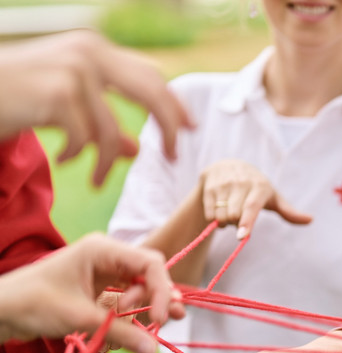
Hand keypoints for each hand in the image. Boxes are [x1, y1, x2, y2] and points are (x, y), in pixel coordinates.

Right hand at [0, 30, 192, 185]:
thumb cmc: (17, 95)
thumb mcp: (65, 103)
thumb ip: (102, 119)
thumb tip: (136, 150)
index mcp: (95, 49)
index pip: (150, 75)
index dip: (174, 104)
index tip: (191, 129)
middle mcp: (89, 53)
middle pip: (151, 94)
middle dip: (169, 130)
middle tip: (174, 159)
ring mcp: (74, 71)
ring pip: (113, 130)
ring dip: (106, 163)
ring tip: (97, 180)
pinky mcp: (58, 94)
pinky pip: (86, 140)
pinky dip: (78, 156)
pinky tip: (63, 160)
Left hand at [0, 233, 184, 352]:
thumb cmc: (33, 304)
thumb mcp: (80, 318)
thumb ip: (121, 333)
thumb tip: (153, 351)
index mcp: (102, 249)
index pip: (150, 263)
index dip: (161, 291)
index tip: (159, 320)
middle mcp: (107, 257)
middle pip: (149, 276)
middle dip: (155, 300)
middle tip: (159, 323)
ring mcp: (103, 273)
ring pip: (140, 290)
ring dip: (139, 312)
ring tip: (133, 331)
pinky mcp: (98, 290)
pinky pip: (125, 302)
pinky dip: (126, 319)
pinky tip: (119, 336)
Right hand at [197, 160, 312, 239]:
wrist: (228, 165)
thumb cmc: (256, 187)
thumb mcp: (273, 197)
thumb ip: (289, 211)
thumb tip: (310, 220)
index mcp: (260, 186)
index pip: (251, 207)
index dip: (247, 222)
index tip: (242, 237)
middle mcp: (241, 182)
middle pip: (234, 215)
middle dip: (237, 224)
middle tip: (241, 219)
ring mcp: (223, 183)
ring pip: (220, 215)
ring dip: (225, 222)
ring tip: (230, 213)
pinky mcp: (209, 185)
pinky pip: (209, 213)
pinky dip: (214, 219)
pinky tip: (219, 211)